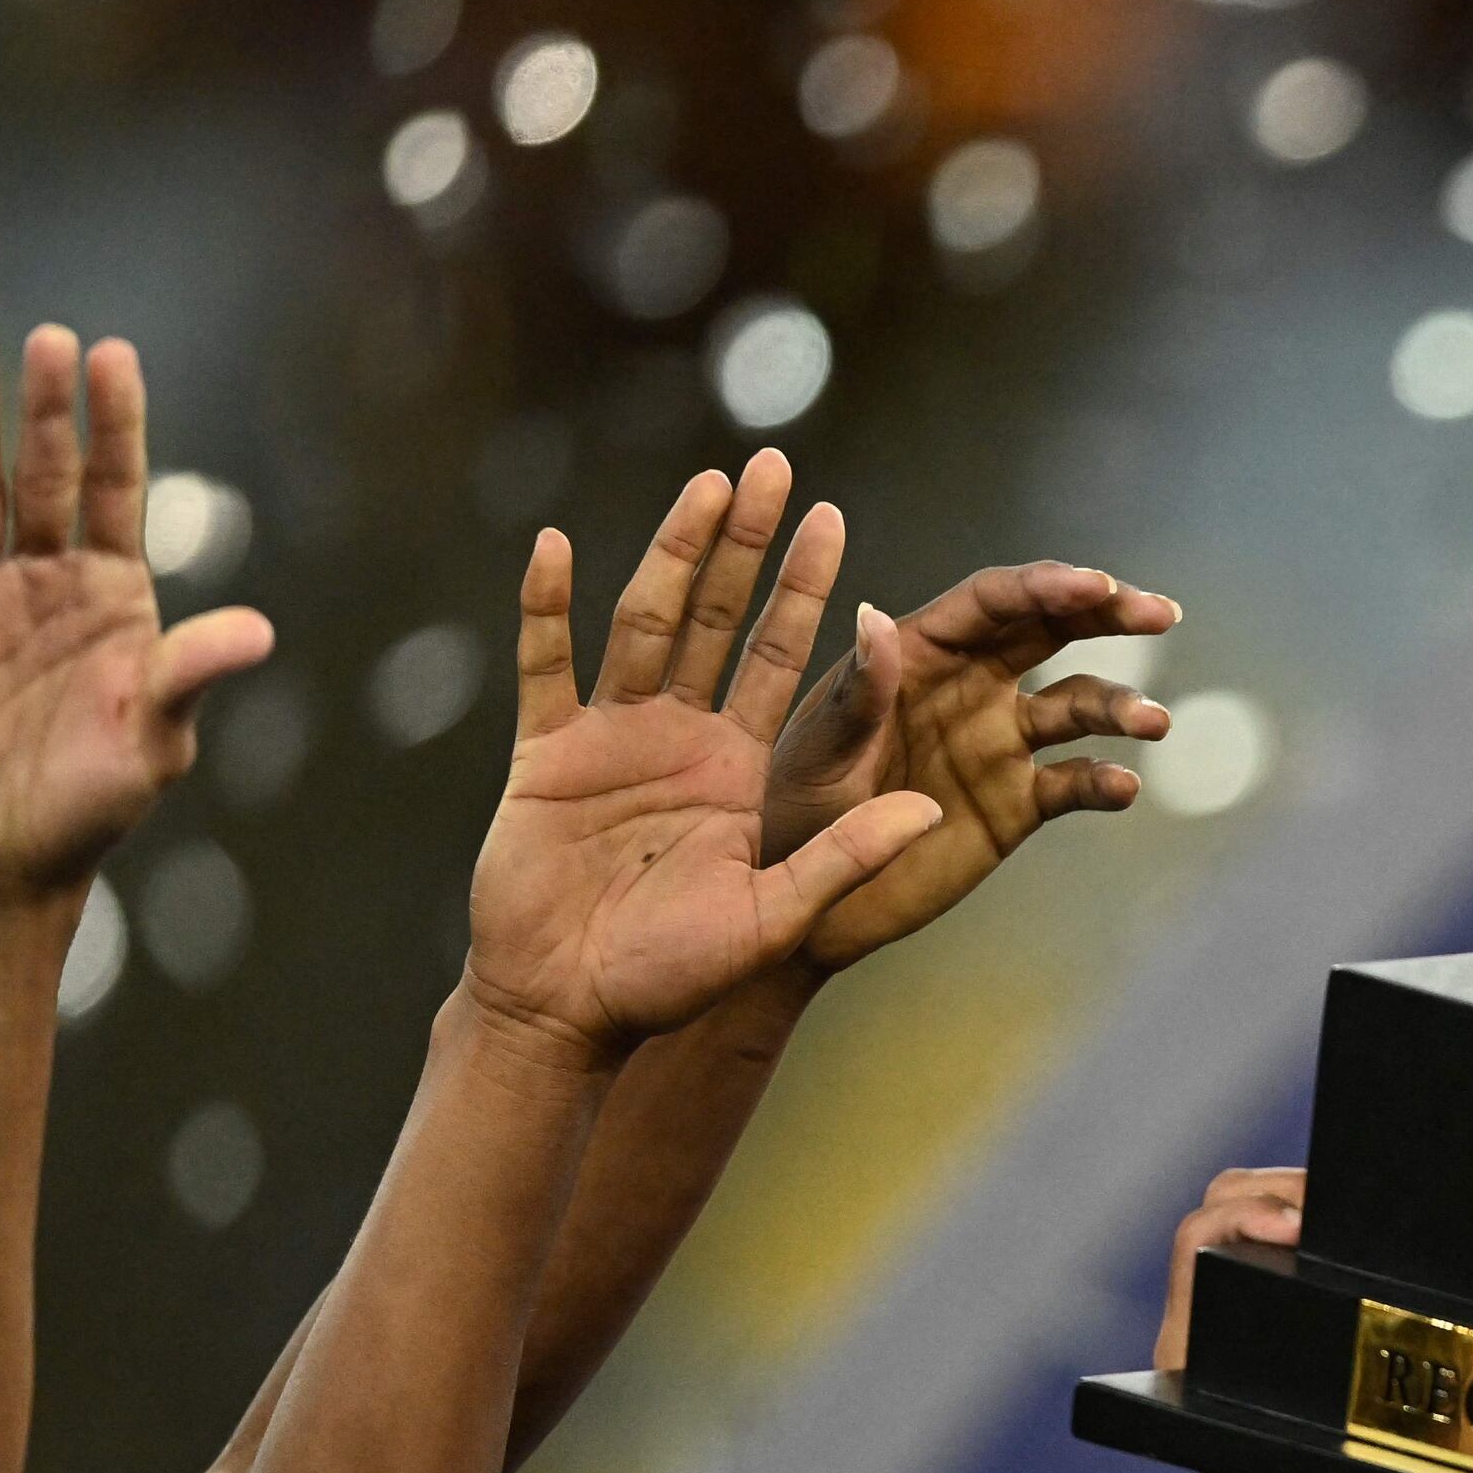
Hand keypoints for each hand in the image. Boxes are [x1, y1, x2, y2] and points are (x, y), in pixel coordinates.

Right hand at [0, 329, 271, 906]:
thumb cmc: (95, 806)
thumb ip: (190, 676)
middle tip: (47, 336)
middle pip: (50, 481)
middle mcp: (55, 590)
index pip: (119, 494)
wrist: (11, 862)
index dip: (117, 426)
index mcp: (118, 603)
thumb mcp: (154, 741)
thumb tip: (258, 631)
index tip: (112, 356)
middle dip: (50, 412)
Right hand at [467, 459, 937, 1057]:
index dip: (806, 590)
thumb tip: (928, 809)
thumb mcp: (774, 916)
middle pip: (717, 617)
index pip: (780, 656)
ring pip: (643, 622)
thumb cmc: (672, 976)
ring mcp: (610, 737)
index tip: (834, 519)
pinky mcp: (544, 753)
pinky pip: (544, 666)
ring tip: (703, 484)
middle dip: (745, 543)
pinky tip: (552, 546)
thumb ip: (843, 856)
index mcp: (741, 766)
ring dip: (669, 552)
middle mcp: (681, 735)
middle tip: (774, 463)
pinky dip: (544, 608)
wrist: (569, 1008)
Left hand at [766, 561, 1176, 970]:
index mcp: (918, 654)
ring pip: (1078, 705)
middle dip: (1109, 614)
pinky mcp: (1019, 803)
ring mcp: (1000, 743)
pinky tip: (1122, 787)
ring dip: (1120, 705)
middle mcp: (969, 686)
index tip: (1096, 585)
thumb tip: (878, 618)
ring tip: (1153, 723)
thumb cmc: (791, 812)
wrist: (808, 900)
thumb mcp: (816, 753)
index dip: (1045, 586)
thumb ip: (857, 695)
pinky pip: (1074, 783)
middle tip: (1160, 612)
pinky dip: (1104, 782)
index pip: (992, 603)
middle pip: (1052, 631)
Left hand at [1153, 1167, 1380, 1472]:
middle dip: (1289, 1188)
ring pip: (1259, 1204)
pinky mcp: (1281, 1305)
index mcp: (1193, 1353)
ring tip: (1371, 1216)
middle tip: (1356, 1210)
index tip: (1304, 1226)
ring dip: (1310, 1196)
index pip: (1199, 1239)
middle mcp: (1208, 1319)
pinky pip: (1293, 1227)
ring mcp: (1241, 1308)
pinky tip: (1376, 1235)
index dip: (1248, 1214)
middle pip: (1227, 1201)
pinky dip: (1330, 1216)